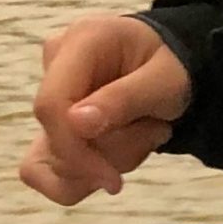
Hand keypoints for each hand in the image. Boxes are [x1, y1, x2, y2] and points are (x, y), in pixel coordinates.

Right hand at [18, 13, 193, 206]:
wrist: (171, 63)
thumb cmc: (171, 64)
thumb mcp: (165, 79)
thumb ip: (124, 99)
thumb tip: (75, 123)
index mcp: (79, 42)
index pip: (51, 106)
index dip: (75, 151)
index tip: (113, 181)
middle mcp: (54, 65)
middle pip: (56, 137)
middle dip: (109, 154)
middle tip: (158, 131)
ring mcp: (51, 94)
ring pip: (56, 159)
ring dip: (109, 160)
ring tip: (147, 131)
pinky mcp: (53, 122)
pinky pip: (53, 166)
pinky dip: (92, 171)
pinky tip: (125, 148)